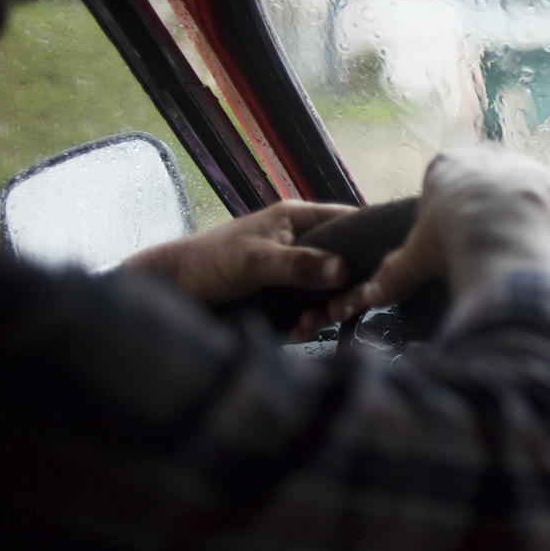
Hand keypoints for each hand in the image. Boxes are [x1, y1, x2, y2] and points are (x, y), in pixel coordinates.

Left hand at [122, 200, 356, 311]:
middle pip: (343, 263)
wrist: (170, 292)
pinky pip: (307, 309)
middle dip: (344, 290)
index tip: (379, 268)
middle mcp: (298, 242)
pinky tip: (297, 332)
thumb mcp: (256, 261)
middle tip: (339, 310)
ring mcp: (290, 270)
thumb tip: (343, 270)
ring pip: (326, 291)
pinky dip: (306, 323)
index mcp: (297, 218)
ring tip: (310, 325)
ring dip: (323, 311)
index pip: (349, 220)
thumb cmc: (207, 263)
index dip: (368, 240)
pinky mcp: (281, 296)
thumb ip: (299, 264)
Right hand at [328, 145, 549, 323]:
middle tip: (485, 243)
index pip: (445, 182)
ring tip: (513, 247)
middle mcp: (484, 155)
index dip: (449, 211)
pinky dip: (544, 222)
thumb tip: (370, 296)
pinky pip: (547, 203)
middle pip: (483, 182)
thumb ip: (394, 274)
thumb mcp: (416, 259)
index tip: (454, 236)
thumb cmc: (450, 239)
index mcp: (445, 165)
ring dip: (517, 213)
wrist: (502, 233)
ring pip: (517, 189)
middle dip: (484, 208)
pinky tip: (539, 244)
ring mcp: (520, 164)